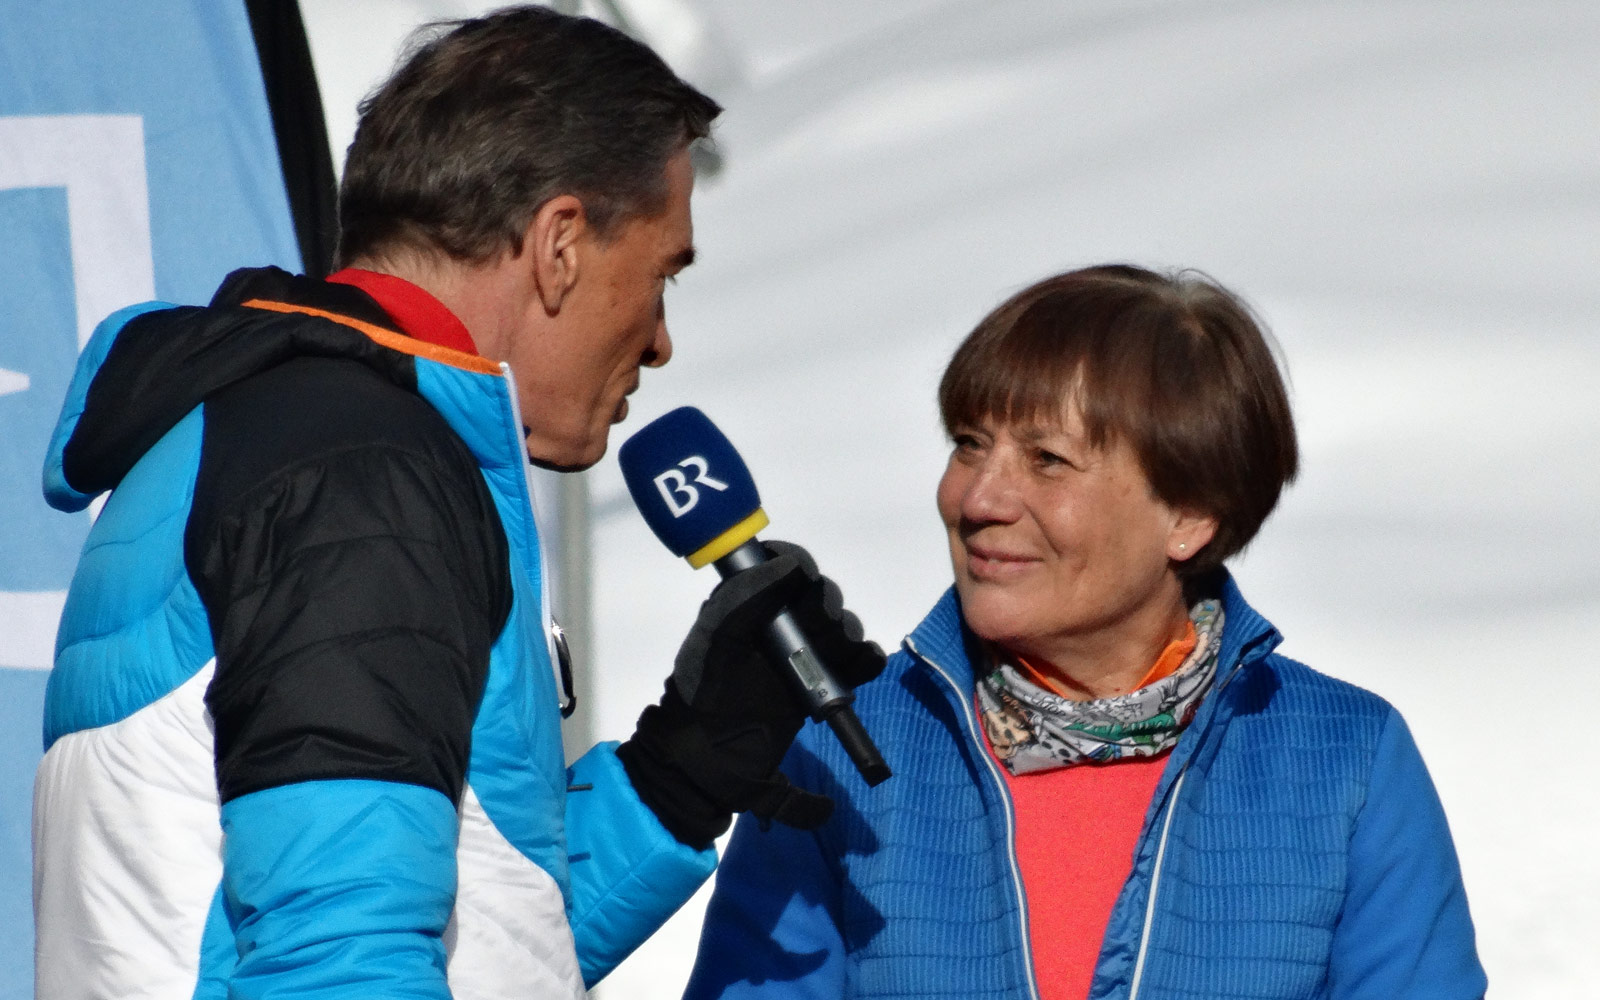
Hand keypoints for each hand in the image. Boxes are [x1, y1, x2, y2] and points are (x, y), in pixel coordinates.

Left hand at [618, 541, 884, 847]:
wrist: (710, 754)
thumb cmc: (706, 691)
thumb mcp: (719, 638)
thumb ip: (748, 596)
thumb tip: (793, 566)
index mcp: (753, 603)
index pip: (789, 567)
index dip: (800, 566)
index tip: (800, 581)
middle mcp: (783, 622)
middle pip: (824, 595)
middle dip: (823, 608)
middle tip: (810, 631)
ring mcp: (807, 653)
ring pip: (844, 627)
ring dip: (844, 636)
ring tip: (826, 659)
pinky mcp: (825, 683)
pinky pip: (860, 662)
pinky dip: (867, 659)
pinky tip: (859, 664)